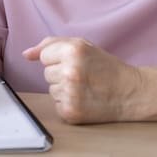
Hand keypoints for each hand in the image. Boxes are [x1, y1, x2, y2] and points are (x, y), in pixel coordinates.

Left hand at [22, 37, 142, 123]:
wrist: (130, 92)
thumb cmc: (105, 67)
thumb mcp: (81, 45)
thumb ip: (50, 44)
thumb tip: (26, 54)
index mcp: (72, 52)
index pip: (44, 56)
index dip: (58, 59)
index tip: (76, 62)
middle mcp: (70, 73)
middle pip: (46, 73)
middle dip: (61, 73)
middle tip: (83, 76)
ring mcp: (70, 94)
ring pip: (51, 89)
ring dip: (64, 89)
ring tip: (84, 87)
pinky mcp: (71, 112)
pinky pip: (56, 105)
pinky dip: (67, 103)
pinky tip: (84, 99)